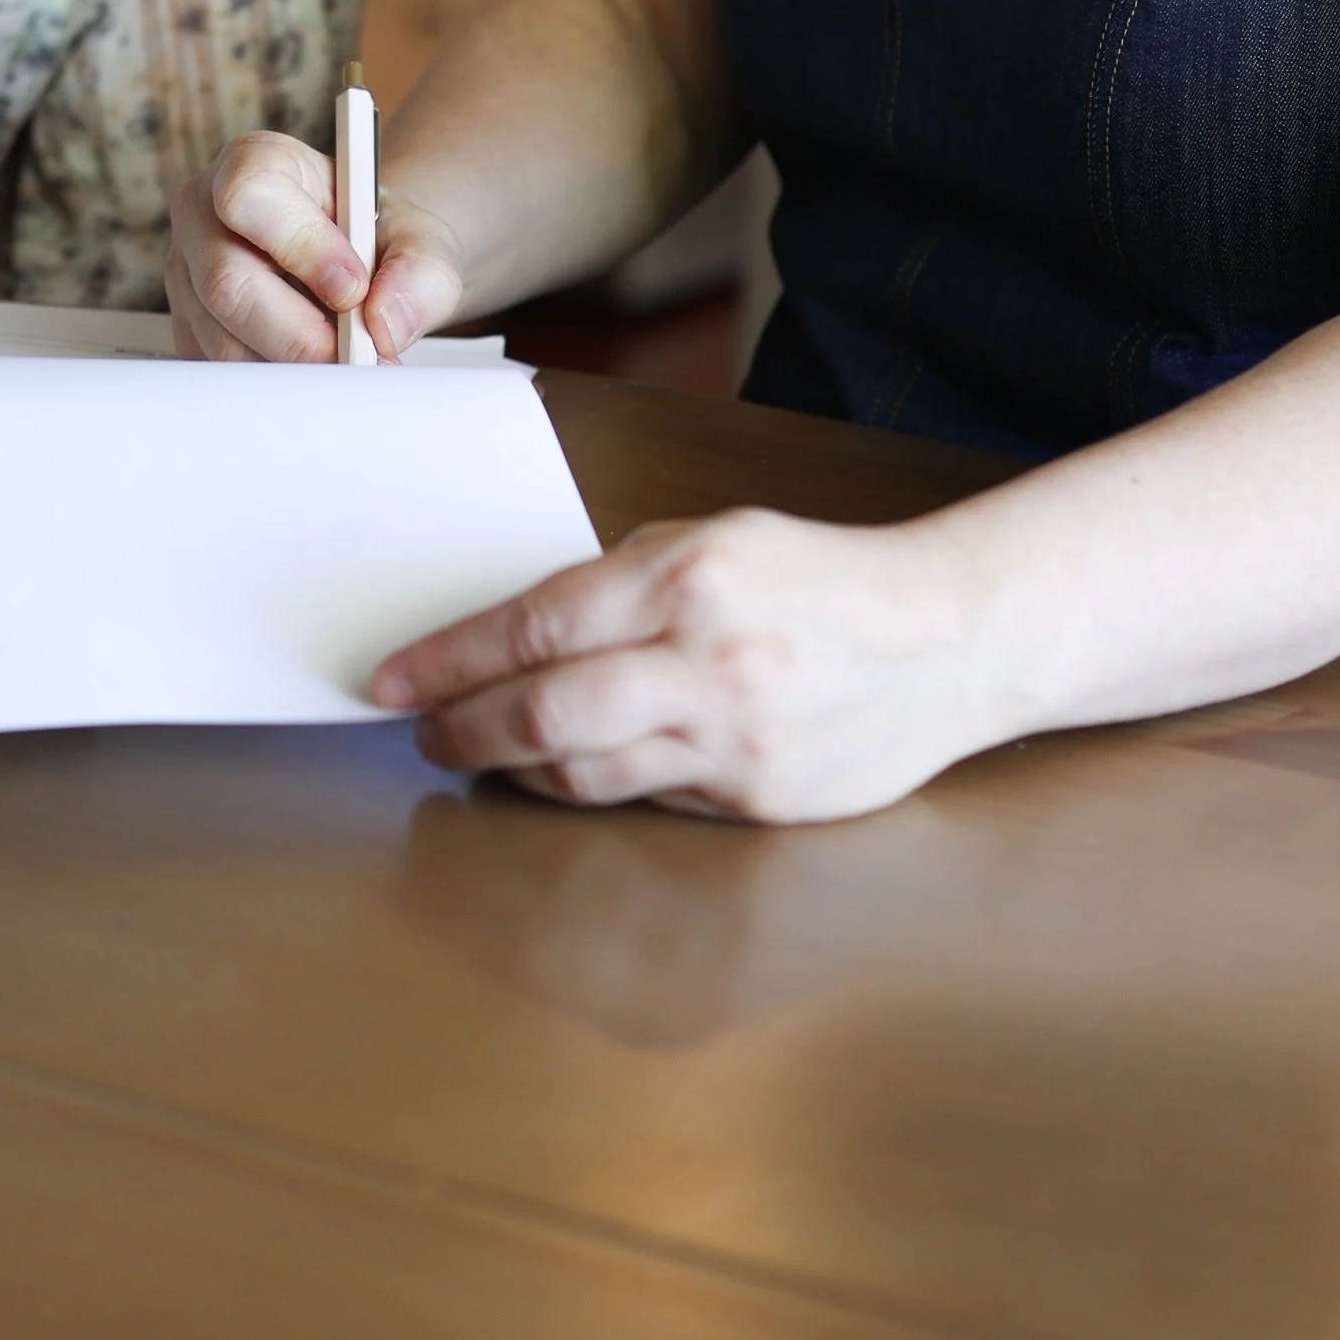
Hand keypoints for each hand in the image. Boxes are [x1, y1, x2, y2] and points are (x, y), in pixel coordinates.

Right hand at [166, 130, 467, 360]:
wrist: (357, 262)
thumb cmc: (374, 236)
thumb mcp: (417, 239)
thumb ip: (419, 273)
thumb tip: (384, 323)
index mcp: (255, 162)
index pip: (250, 195)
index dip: (301, 247)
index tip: (353, 288)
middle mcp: (204, 212)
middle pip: (226, 282)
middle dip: (299, 332)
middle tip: (357, 354)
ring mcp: (186, 273)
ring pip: (222, 338)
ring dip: (292, 365)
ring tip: (345, 359)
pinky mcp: (187, 327)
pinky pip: (219, 368)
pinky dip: (273, 379)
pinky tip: (311, 364)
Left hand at [371, 506, 986, 824]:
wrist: (948, 639)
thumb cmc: (824, 579)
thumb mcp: (717, 539)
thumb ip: (623, 581)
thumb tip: (527, 634)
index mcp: (689, 578)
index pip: (533, 626)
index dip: (447, 661)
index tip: (391, 680)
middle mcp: (708, 661)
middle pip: (544, 712)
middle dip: (460, 726)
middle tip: (421, 730)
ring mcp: (735, 740)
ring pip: (585, 771)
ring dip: (513, 767)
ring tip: (479, 752)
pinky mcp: (756, 800)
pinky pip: (645, 798)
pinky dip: (589, 785)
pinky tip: (561, 770)